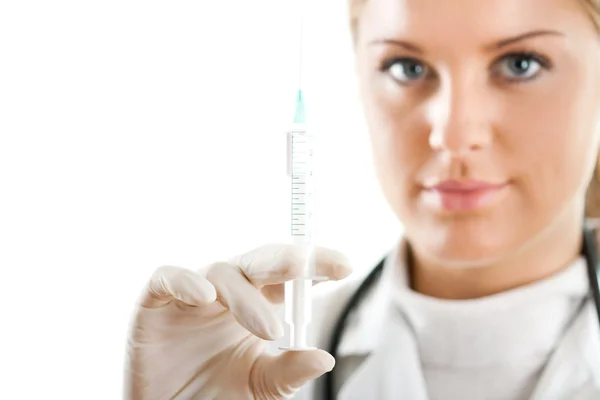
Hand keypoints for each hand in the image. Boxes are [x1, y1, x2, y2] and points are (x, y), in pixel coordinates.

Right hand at [124, 244, 351, 399]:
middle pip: (259, 261)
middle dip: (285, 260)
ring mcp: (192, 296)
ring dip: (246, 296)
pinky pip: (168, 278)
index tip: (344, 266)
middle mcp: (228, 294)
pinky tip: (205, 296)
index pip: (289, 276)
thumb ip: (288, 372)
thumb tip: (325, 358)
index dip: (314, 265)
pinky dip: (185, 281)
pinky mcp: (155, 302)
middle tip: (306, 265)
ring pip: (223, 271)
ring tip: (269, 330)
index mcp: (257, 305)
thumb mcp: (259, 387)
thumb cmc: (214, 397)